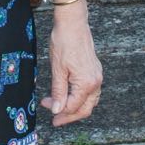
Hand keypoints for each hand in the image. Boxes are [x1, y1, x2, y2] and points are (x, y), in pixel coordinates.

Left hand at [40, 8, 101, 125]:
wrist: (73, 24)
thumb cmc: (64, 43)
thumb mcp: (57, 70)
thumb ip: (58, 92)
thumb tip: (56, 110)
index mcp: (87, 84)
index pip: (73, 107)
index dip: (59, 112)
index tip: (47, 111)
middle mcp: (95, 82)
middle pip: (85, 108)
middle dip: (69, 116)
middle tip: (55, 120)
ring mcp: (97, 76)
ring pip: (89, 101)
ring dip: (75, 107)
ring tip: (59, 108)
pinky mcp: (95, 71)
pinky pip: (90, 92)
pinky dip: (79, 98)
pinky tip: (68, 96)